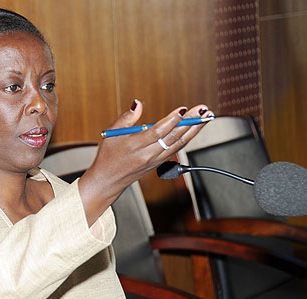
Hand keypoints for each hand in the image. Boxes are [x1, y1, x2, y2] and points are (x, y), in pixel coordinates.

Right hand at [79, 99, 212, 224]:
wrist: (107, 180)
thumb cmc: (108, 156)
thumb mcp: (111, 134)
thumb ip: (127, 118)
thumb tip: (138, 103)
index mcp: (134, 146)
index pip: (158, 132)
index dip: (172, 120)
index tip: (183, 109)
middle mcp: (147, 155)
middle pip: (173, 137)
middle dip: (190, 122)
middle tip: (203, 110)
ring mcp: (154, 161)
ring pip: (178, 144)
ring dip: (194, 130)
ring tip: (206, 117)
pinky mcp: (158, 164)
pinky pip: (175, 150)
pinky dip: (186, 139)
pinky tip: (194, 129)